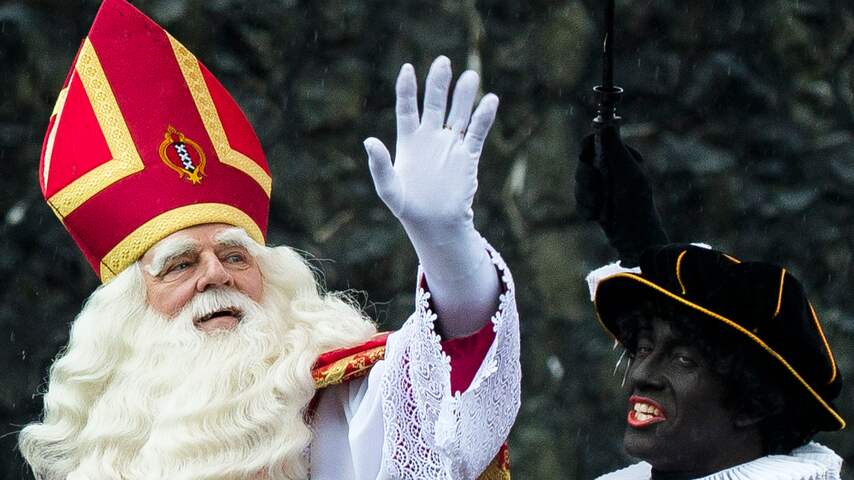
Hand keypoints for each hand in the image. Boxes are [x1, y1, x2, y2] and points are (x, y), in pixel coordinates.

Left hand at [363, 56, 500, 337]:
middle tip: (443, 61)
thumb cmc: (409, 209)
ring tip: (470, 76)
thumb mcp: (389, 189)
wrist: (437, 225)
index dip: (407, 89)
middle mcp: (430, 138)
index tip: (408, 69)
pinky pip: (477, 133)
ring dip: (464, 96)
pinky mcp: (468, 156)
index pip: (407, 107)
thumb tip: (369, 140)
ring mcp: (450, 145)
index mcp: (409, 140)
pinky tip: (490, 101)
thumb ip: (379, 165)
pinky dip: (484, 118)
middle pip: (435, 103)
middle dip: (439, 83)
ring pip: (459, 113)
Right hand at [575, 126, 667, 265]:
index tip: (585, 154)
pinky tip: (597, 217)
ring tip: (600, 207)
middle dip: (588, 179)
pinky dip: (587, 209)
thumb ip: (616, 150)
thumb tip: (606, 124)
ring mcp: (601, 187)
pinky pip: (579, 201)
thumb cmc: (637, 204)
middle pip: (583, 163)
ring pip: (579, 184)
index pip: (597, 142)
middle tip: (597, 189)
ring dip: (587, 197)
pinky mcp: (594, 204)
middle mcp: (610, 170)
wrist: (634, 238)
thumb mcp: (628, 174)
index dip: (588, 146)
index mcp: (621, 158)